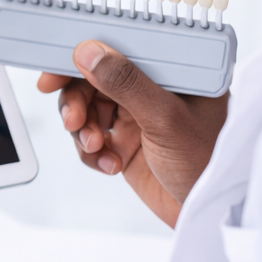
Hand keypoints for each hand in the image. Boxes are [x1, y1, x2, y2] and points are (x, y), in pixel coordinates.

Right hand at [37, 40, 227, 227]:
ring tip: (95, 147)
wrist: (206, 213)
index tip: (54, 73)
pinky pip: (90, 137)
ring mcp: (136, 114)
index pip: (119, 48)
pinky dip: (92, 152)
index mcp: (171, 70)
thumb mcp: (166, 118)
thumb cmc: (205, 162)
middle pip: (94, 78)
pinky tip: (110, 164)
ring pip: (87, 108)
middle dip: (77, 100)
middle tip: (73, 121)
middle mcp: (152, 88)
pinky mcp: (125, 141)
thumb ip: (127, 83)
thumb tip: (89, 51)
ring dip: (83, 129)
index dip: (83, 57)